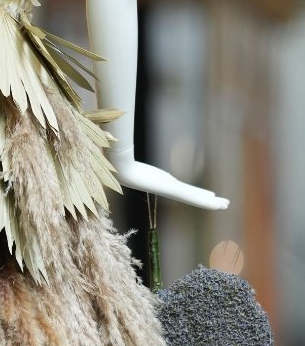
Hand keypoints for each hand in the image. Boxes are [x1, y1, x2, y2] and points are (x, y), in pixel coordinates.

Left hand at [113, 153, 228, 210]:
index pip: (185, 189)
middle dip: (207, 199)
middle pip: (193, 196)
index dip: (198, 193)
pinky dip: (206, 202)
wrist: (121, 168)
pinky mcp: (172, 190)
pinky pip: (193, 198)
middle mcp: (168, 188)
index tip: (209, 195)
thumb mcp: (138, 156)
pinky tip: (217, 204)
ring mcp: (171, 190)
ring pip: (196, 199)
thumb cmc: (125, 163)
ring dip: (211, 203)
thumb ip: (138, 150)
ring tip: (225, 206)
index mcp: (163, 182)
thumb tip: (127, 139)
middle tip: (223, 203)